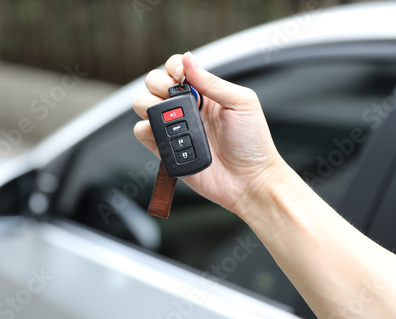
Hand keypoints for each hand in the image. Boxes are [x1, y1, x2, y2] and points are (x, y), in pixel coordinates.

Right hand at [132, 52, 285, 213]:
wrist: (249, 181)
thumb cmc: (253, 143)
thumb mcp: (241, 103)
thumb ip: (212, 81)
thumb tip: (188, 60)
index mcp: (204, 93)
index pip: (176, 69)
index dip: (173, 68)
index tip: (180, 75)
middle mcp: (186, 109)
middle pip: (154, 84)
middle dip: (158, 85)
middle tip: (176, 99)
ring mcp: (174, 129)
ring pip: (142, 105)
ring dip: (149, 106)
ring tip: (171, 119)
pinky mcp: (166, 150)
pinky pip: (142, 133)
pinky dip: (146, 130)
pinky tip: (164, 134)